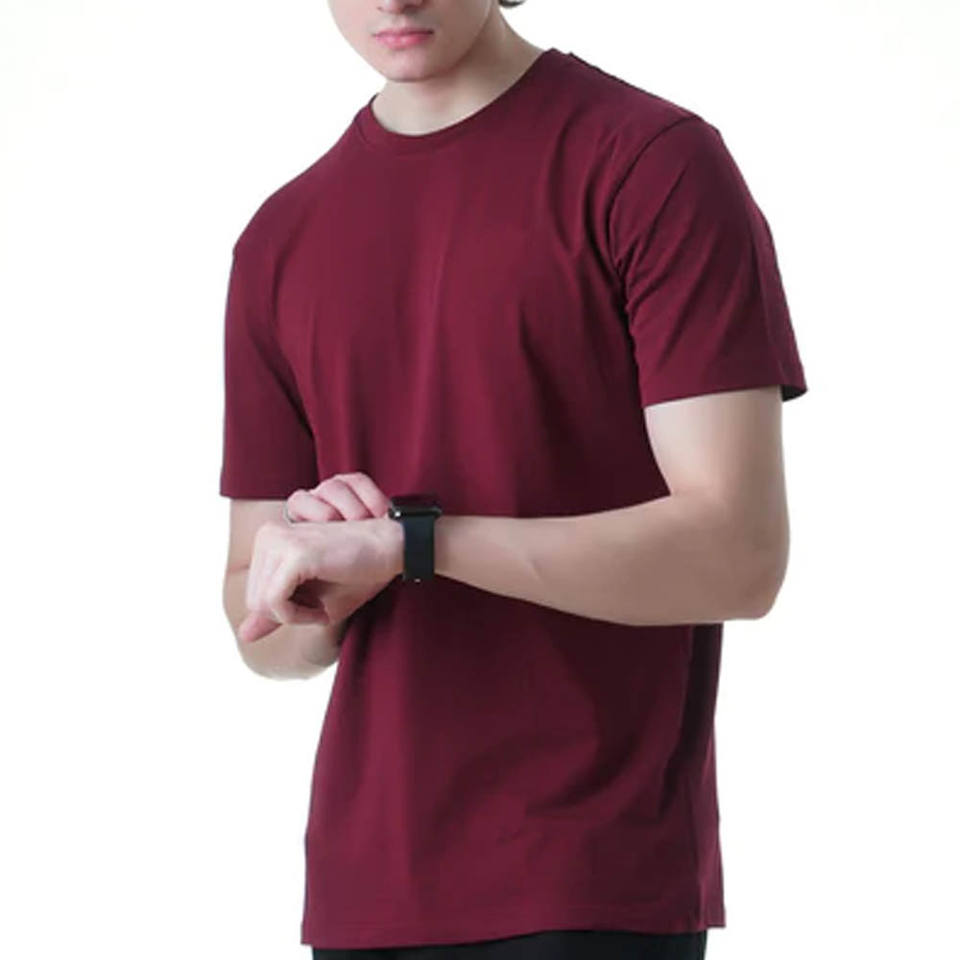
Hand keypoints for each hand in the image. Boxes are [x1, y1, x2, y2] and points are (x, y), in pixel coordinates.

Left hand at [237, 473, 399, 644]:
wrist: (392, 549)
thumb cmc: (359, 572)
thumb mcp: (312, 599)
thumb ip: (276, 613)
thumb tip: (243, 635)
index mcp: (268, 539)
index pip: (255, 595)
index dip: (286, 611)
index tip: (316, 601)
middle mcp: (267, 534)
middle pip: (254, 601)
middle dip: (288, 614)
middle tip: (322, 604)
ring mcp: (279, 541)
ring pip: (261, 604)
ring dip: (295, 616)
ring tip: (323, 603)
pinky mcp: (294, 554)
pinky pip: (276, 603)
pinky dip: (299, 616)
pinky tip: (323, 609)